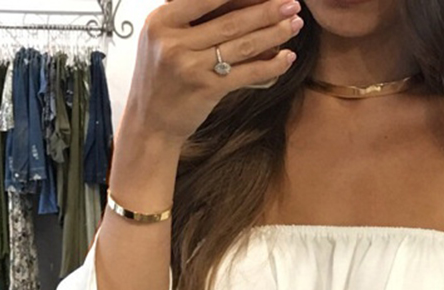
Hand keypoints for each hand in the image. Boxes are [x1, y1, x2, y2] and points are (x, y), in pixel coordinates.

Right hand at [125, 0, 302, 145]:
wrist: (150, 123)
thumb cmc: (161, 79)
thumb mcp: (163, 39)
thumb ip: (190, 18)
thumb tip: (239, 6)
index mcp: (162, 20)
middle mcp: (174, 41)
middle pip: (230, 20)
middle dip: (266, 10)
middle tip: (291, 3)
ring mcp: (190, 66)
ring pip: (241, 45)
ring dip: (273, 34)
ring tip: (294, 24)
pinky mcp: (206, 89)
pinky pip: (245, 73)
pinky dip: (269, 65)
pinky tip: (286, 58)